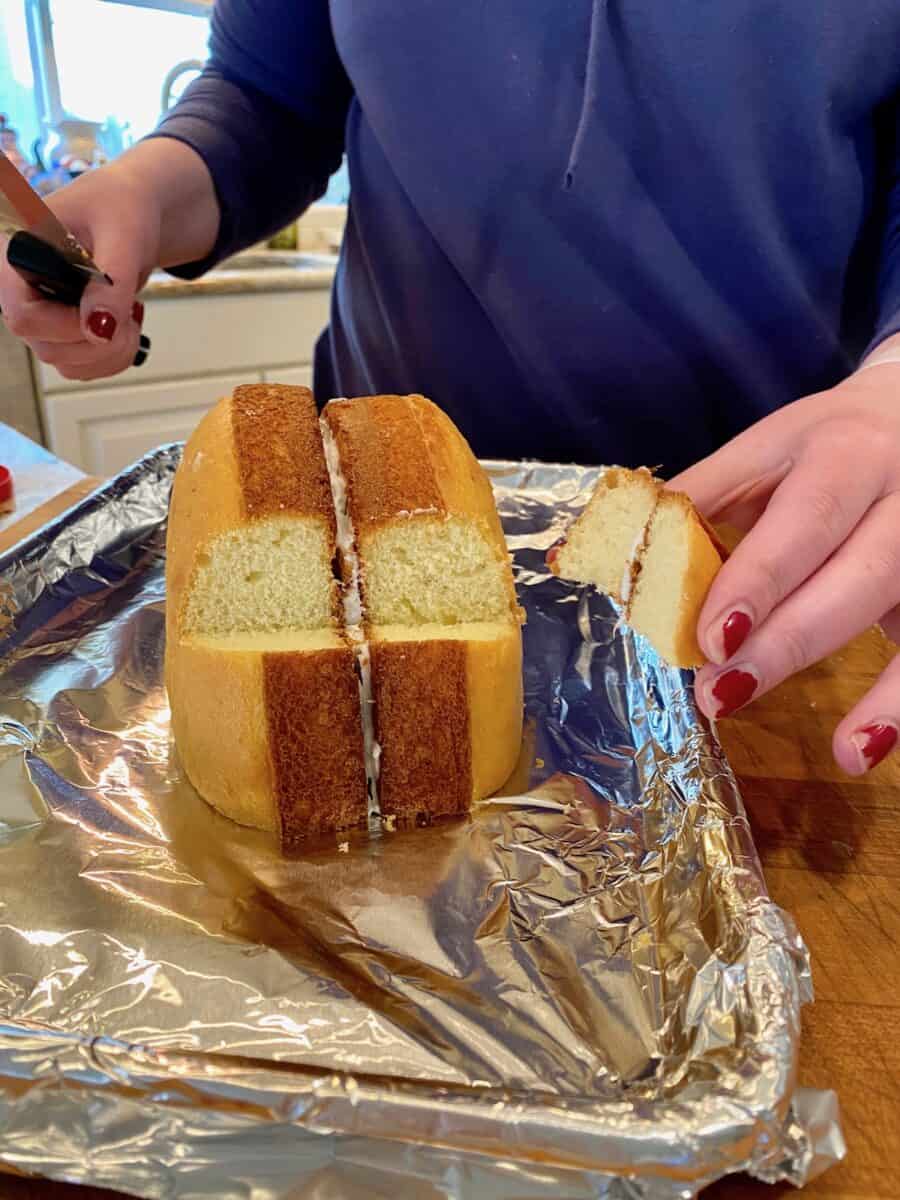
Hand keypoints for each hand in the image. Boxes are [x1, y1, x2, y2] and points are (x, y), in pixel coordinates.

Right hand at [0, 157, 161, 380]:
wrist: (132, 213)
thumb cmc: (120, 206)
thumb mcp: (123, 234)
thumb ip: (112, 281)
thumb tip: (99, 329)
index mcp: (18, 254)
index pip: (21, 314)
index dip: (65, 326)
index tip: (107, 315)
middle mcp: (21, 289)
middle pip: (46, 347)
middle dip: (100, 343)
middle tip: (131, 314)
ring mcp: (41, 314)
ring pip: (66, 363)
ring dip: (109, 354)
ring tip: (131, 317)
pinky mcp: (61, 330)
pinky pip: (82, 366)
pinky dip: (112, 358)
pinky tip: (126, 328)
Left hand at [668, 357, 899, 774]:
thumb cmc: (819, 447)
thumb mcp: (760, 455)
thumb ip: (693, 502)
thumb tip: (596, 553)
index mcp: (842, 452)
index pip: (804, 519)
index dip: (760, 579)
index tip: (708, 637)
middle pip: (859, 573)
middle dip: (791, 640)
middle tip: (722, 695)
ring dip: (884, 692)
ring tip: (843, 750)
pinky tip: (868, 750)